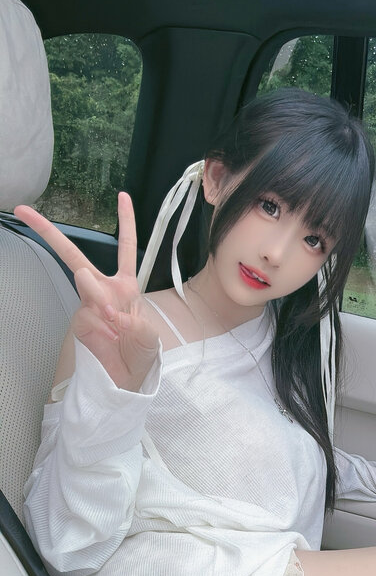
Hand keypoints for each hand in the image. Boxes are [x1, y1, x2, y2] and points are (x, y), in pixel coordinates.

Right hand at [14, 193, 159, 391]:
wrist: (128, 379)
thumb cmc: (140, 353)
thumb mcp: (149, 336)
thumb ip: (136, 322)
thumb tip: (111, 310)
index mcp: (125, 285)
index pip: (126, 248)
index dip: (125, 222)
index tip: (122, 196)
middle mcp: (103, 289)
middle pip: (75, 254)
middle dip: (50, 232)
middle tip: (26, 211)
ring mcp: (88, 304)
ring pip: (83, 280)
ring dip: (96, 293)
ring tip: (113, 318)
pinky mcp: (79, 321)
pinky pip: (86, 312)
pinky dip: (99, 320)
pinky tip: (110, 332)